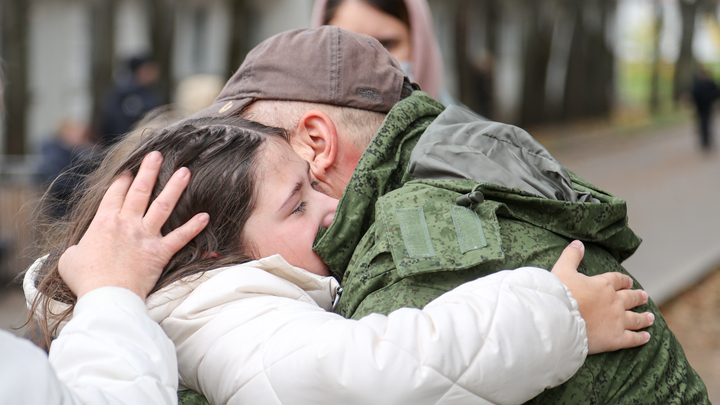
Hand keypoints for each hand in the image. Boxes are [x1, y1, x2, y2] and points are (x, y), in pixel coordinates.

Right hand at [59, 151, 208, 299]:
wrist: (107, 295)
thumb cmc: (86, 280)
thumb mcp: (70, 259)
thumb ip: (78, 248)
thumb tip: (81, 249)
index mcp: (104, 222)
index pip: (115, 194)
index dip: (123, 180)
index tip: (129, 170)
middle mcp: (127, 224)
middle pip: (140, 191)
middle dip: (149, 171)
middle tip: (158, 155)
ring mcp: (145, 236)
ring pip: (163, 205)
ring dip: (175, 188)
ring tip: (185, 172)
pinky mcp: (160, 252)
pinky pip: (180, 237)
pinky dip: (193, 227)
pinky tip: (205, 216)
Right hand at [551, 240, 653, 354]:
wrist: (559, 319)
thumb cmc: (559, 294)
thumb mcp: (562, 270)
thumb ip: (571, 256)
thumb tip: (577, 243)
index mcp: (603, 285)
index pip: (617, 280)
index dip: (623, 280)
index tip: (628, 282)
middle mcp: (614, 302)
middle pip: (630, 298)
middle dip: (637, 297)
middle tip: (644, 296)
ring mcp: (618, 321)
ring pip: (635, 318)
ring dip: (644, 317)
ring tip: (650, 317)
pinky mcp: (616, 338)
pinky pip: (633, 338)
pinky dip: (641, 338)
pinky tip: (646, 336)